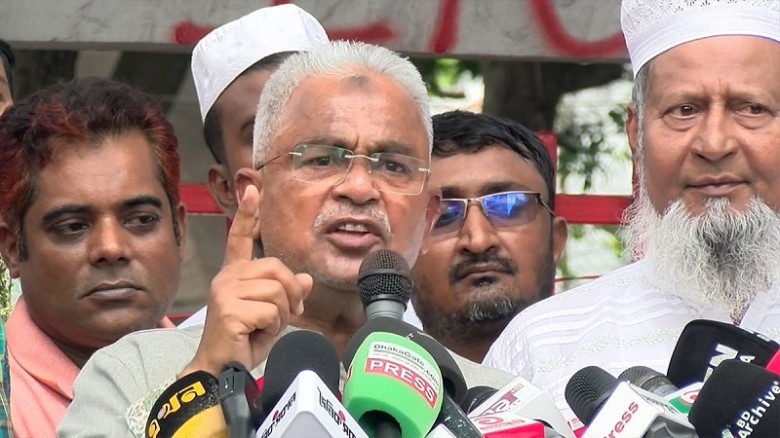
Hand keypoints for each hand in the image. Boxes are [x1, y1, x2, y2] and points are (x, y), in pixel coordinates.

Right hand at [182, 185, 312, 376]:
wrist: (222, 369)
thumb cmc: (244, 341)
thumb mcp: (272, 315)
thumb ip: (286, 294)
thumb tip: (306, 280)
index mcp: (235, 275)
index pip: (240, 238)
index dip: (248, 214)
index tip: (253, 189)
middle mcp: (227, 278)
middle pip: (276, 268)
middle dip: (289, 294)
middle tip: (285, 316)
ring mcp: (226, 292)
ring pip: (277, 292)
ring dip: (281, 315)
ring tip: (264, 328)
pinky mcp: (229, 309)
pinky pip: (271, 311)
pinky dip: (272, 327)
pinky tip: (256, 335)